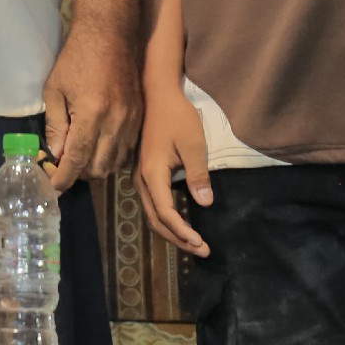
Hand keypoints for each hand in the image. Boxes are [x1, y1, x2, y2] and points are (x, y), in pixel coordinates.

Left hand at [40, 0, 144, 191]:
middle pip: (99, 167)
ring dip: (97, 167)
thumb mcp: (55, 90)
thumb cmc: (76, 59)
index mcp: (92, 115)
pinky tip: (98, 146)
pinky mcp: (140, 117)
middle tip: (64, 166)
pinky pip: (127, 149)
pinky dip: (112, 155)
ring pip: (116, 162)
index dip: (64, 177)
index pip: (78, 159)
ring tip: (80, 156)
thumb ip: (55, 126)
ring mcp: (132, 121)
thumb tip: (55, 155)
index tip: (54, 186)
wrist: (110, 35)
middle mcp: (116, 123)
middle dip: (80, 174)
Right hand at [134, 81, 211, 257]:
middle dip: (178, 239)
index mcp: (152, 174)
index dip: (183, 232)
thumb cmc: (177, 117)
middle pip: (155, 220)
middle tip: (202, 250)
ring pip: (152, 213)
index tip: (202, 244)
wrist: (157, 94)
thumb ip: (198, 175)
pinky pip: (153, 203)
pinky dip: (166, 218)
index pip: (165, 213)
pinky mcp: (144, 172)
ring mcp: (140, 176)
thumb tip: (204, 204)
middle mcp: (141, 179)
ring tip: (193, 242)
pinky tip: (181, 222)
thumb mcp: (194, 144)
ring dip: (171, 231)